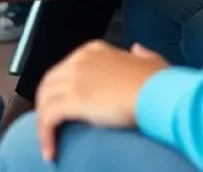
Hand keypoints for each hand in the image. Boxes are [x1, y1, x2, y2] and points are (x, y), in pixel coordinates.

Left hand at [36, 41, 168, 160]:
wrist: (156, 93)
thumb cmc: (158, 83)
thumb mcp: (152, 61)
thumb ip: (141, 55)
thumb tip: (136, 49)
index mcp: (95, 50)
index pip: (66, 67)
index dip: (62, 88)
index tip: (64, 107)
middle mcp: (80, 60)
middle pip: (50, 82)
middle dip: (46, 106)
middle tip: (51, 128)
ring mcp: (74, 78)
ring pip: (45, 100)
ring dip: (43, 125)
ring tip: (49, 145)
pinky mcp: (73, 100)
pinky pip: (48, 117)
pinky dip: (45, 135)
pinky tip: (50, 152)